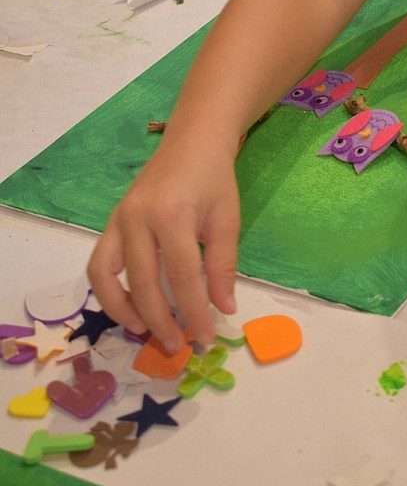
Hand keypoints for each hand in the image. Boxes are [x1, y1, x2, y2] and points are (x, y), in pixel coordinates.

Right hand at [87, 137, 239, 349]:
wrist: (192, 141)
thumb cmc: (214, 178)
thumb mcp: (227, 219)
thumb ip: (223, 266)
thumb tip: (224, 309)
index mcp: (171, 215)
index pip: (182, 277)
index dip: (193, 311)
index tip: (205, 337)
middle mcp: (137, 218)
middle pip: (143, 282)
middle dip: (159, 320)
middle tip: (177, 345)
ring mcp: (119, 219)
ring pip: (107, 277)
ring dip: (122, 310)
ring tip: (144, 332)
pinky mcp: (111, 222)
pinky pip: (99, 263)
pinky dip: (108, 290)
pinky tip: (128, 307)